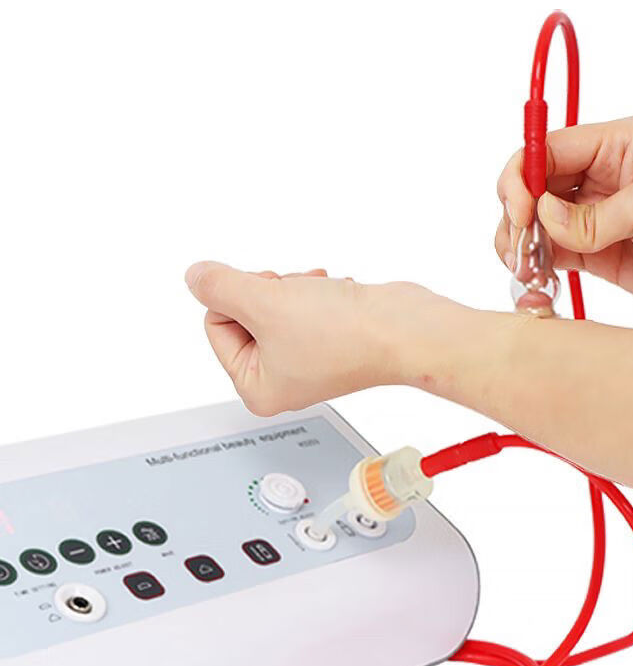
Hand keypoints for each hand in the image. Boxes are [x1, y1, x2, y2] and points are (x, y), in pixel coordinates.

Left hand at [184, 263, 467, 413]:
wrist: (404, 329)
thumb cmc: (346, 333)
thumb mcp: (264, 301)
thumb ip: (219, 286)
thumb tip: (196, 276)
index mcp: (256, 389)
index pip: (215, 324)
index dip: (240, 298)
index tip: (273, 301)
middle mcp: (280, 381)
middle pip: (244, 313)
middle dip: (269, 293)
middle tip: (297, 299)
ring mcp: (306, 360)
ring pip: (274, 303)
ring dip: (294, 289)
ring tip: (320, 298)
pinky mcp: (329, 339)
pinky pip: (301, 303)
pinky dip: (315, 291)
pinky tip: (336, 296)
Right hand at [496, 117, 632, 323]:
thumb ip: (591, 216)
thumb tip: (544, 220)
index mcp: (618, 144)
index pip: (548, 147)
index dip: (523, 175)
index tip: (521, 210)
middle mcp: (602, 175)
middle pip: (534, 184)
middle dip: (517, 212)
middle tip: (519, 244)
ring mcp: (597, 216)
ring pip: (536, 221)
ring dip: (520, 242)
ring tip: (525, 267)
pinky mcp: (597, 253)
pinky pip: (552, 253)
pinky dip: (535, 264)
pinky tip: (535, 278)